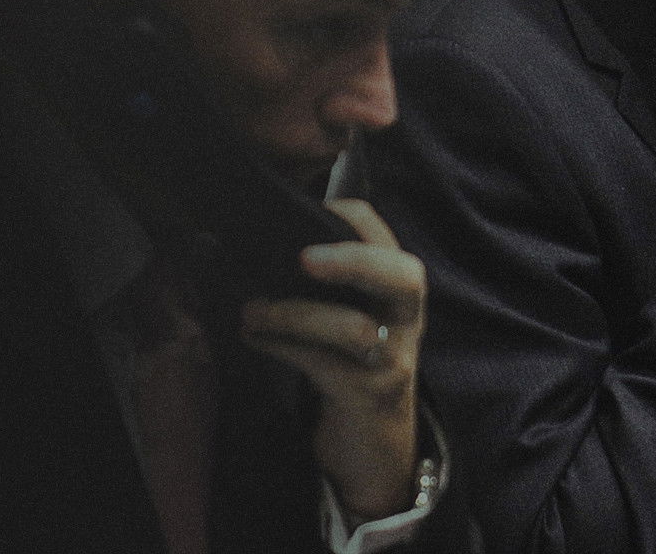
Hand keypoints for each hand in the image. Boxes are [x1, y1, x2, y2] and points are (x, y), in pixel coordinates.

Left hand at [241, 198, 422, 520]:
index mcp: (398, 293)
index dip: (352, 216)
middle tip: (303, 257)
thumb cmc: (351, 369)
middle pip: (404, 277)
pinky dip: (282, 348)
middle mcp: (404, 322)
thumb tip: (252, 242)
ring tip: (251, 311)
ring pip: (354, 329)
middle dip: (354, 259)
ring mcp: (390, 361)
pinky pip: (323, 367)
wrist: (373, 447)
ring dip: (294, 314)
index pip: (388, 239)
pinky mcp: (365, 397)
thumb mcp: (349, 320)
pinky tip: (253, 338)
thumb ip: (324, 286)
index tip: (308, 207)